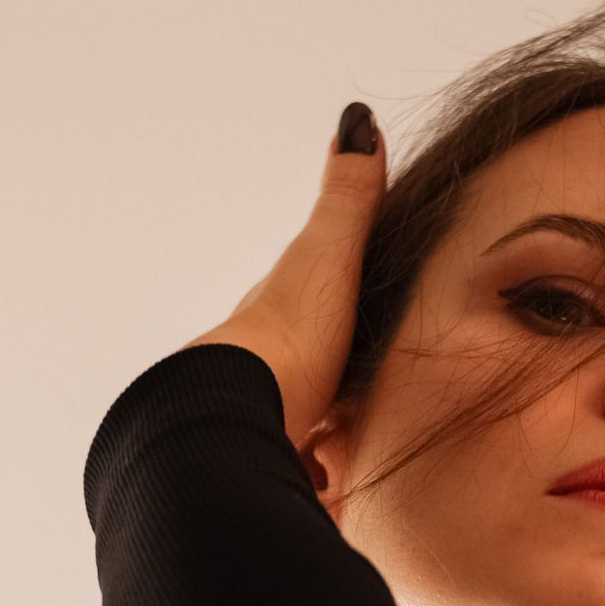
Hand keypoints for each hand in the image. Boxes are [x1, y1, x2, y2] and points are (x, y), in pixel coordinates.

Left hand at [189, 103, 387, 451]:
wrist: (241, 423)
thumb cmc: (290, 340)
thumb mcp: (330, 254)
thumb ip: (349, 199)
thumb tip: (355, 121)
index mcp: (278, 309)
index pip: (311, 298)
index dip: (337, 301)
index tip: (359, 310)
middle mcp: (262, 361)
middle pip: (304, 362)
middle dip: (330, 373)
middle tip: (363, 385)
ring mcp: (261, 414)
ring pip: (295, 418)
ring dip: (317, 428)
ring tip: (349, 442)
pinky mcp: (267, 466)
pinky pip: (294, 471)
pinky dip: (312, 474)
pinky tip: (330, 483)